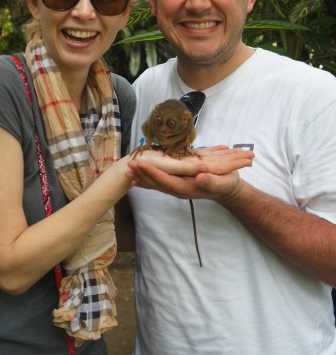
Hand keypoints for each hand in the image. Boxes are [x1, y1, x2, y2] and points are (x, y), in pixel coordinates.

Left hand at [126, 146, 253, 199]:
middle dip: (143, 174)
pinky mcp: (177, 183)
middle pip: (157, 184)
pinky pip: (159, 183)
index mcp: (189, 189)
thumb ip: (213, 181)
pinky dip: (147, 179)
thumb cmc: (226, 183)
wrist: (227, 188)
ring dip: (142, 177)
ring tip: (127, 170)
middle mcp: (180, 190)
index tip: (141, 164)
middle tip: (128, 164)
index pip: (167, 182)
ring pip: (156, 184)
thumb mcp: (225, 181)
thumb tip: (200, 178)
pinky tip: (136, 177)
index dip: (153, 173)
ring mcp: (177, 187)